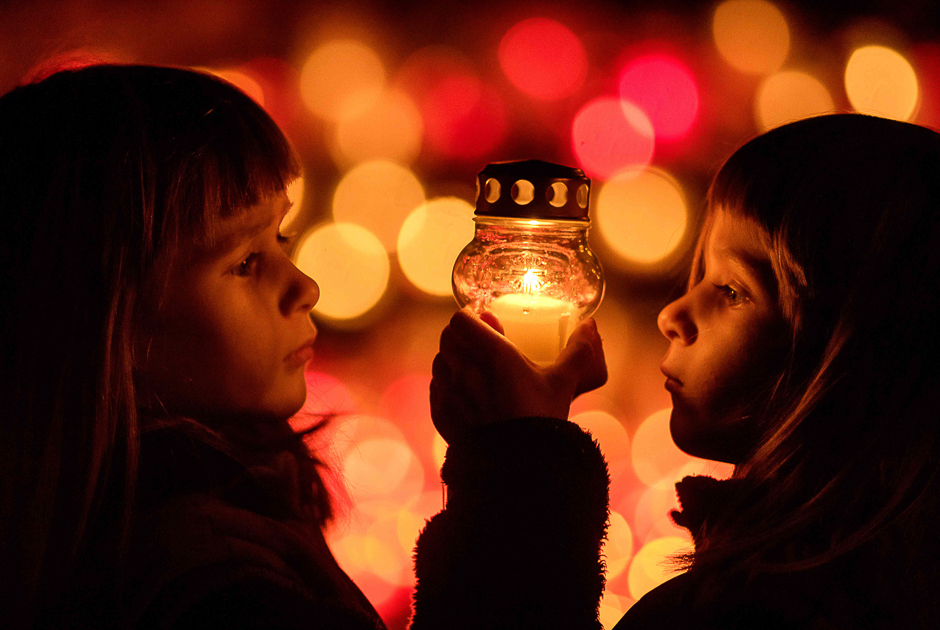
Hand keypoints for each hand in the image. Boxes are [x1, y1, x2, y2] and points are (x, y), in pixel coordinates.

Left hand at [430, 308, 606, 443]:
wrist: (518, 467)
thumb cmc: (540, 420)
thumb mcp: (563, 382)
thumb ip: (577, 351)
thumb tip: (589, 325)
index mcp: (492, 353)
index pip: (460, 320)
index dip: (469, 317)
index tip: (484, 321)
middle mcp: (464, 369)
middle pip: (448, 337)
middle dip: (462, 336)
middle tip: (480, 343)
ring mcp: (449, 392)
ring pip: (440, 362)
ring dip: (452, 359)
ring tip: (472, 368)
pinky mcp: (441, 414)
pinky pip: (436, 388)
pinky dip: (446, 384)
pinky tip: (464, 392)